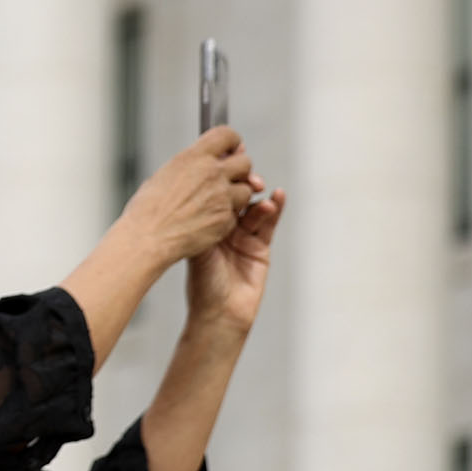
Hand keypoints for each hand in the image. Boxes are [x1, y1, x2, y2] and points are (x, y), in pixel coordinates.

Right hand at [122, 128, 263, 269]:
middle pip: (245, 163)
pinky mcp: (226, 218)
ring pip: (247, 190)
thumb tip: (204, 158)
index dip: (232, 142)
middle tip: (229, 179)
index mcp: (193, 157)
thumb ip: (191, 164)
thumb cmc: (148, 209)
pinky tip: (208, 220)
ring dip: (236, 196)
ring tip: (215, 203)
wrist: (147, 237)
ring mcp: (221, 196)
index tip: (232, 149)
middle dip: (240, 171)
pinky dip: (227, 217)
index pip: (227, 136)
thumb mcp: (165, 174)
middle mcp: (211, 173)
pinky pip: (236, 214)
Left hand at [184, 182, 284, 338]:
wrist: (219, 313)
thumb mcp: (196, 248)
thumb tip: (194, 191)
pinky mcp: (261, 247)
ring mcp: (242, 236)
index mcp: (203, 224)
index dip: (218, 177)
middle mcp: (222, 227)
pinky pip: (269, 223)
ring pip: (253, 208)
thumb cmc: (202, 283)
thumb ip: (200, 223)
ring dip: (258, 196)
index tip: (224, 157)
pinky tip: (277, 197)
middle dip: (240, 181)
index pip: (212, 194)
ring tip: (259, 187)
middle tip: (244, 171)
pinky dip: (274, 209)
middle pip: (234, 197)